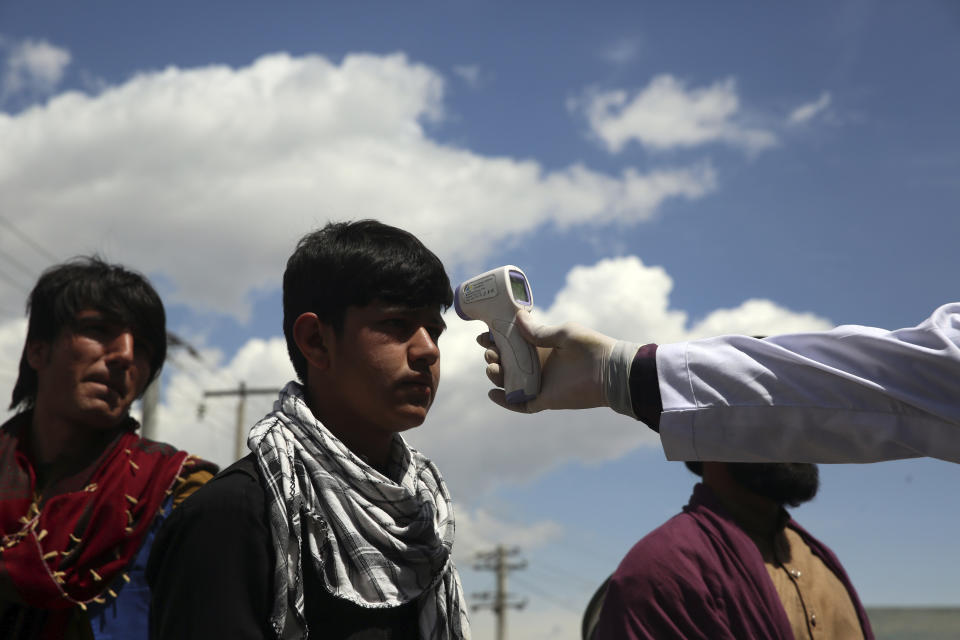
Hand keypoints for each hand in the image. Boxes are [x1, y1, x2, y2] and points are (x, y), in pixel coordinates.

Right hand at [478, 312, 617, 412]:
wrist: (610, 372)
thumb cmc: (591, 348)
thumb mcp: (564, 334)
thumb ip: (540, 331)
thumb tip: (517, 317)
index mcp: (541, 347)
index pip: (512, 343)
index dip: (495, 340)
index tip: (483, 336)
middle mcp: (538, 365)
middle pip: (506, 362)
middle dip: (493, 356)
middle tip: (490, 352)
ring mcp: (540, 383)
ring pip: (509, 382)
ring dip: (496, 375)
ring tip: (492, 368)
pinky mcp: (544, 400)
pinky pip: (520, 404)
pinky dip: (505, 401)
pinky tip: (493, 393)